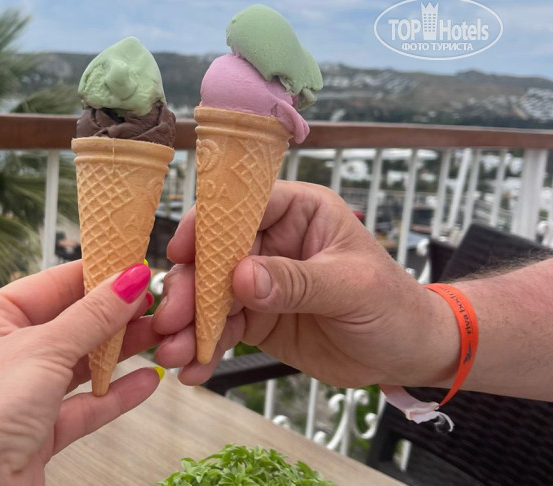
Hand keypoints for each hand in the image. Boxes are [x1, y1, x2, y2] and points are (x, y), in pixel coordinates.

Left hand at [0, 261, 161, 485]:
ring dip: (119, 352)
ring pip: (79, 364)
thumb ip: (91, 317)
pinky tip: (144, 381)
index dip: (94, 274)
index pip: (51, 285)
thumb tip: (128, 281)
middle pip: (70, 324)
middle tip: (153, 301)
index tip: (132, 265)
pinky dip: (115, 394)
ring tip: (156, 335)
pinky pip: (84, 406)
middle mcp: (4, 354)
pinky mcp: (38, 431)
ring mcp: (22, 394)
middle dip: (113, 314)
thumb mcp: (42, 350)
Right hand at [153, 181, 456, 389]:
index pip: (242, 206)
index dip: (207, 226)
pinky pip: (221, 330)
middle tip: (170, 323)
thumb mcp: (351, 289)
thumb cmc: (393, 306)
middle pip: (214, 256)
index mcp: (297, 212)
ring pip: (210, 297)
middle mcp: (270, 241)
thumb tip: (241, 277)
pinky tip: (194, 370)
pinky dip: (205, 349)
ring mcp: (259, 282)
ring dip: (188, 325)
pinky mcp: (254, 318)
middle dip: (190, 290)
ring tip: (173, 355)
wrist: (406, 353)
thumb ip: (297, 281)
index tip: (181, 254)